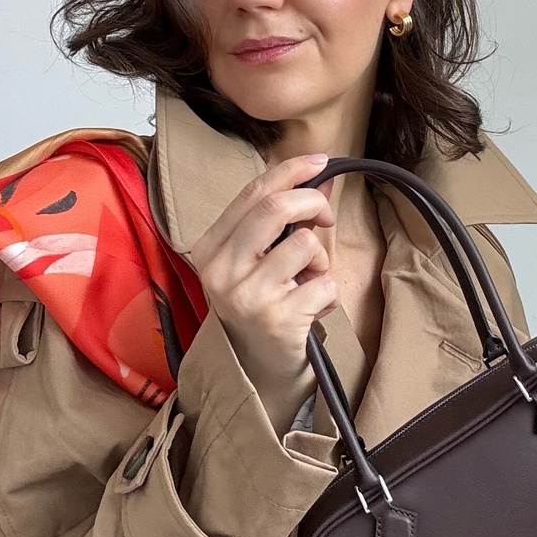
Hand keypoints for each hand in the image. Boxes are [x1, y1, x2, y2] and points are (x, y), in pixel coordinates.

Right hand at [188, 153, 337, 434]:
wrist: (257, 374)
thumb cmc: (261, 308)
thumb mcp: (257, 261)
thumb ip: (280, 220)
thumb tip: (321, 176)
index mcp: (209, 249)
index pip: (252, 193)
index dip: (291, 170)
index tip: (322, 161)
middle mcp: (220, 271)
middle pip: (275, 208)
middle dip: (312, 203)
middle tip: (327, 217)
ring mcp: (246, 296)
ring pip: (304, 244)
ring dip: (320, 261)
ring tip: (307, 283)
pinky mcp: (276, 319)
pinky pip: (324, 283)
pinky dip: (328, 293)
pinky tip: (311, 310)